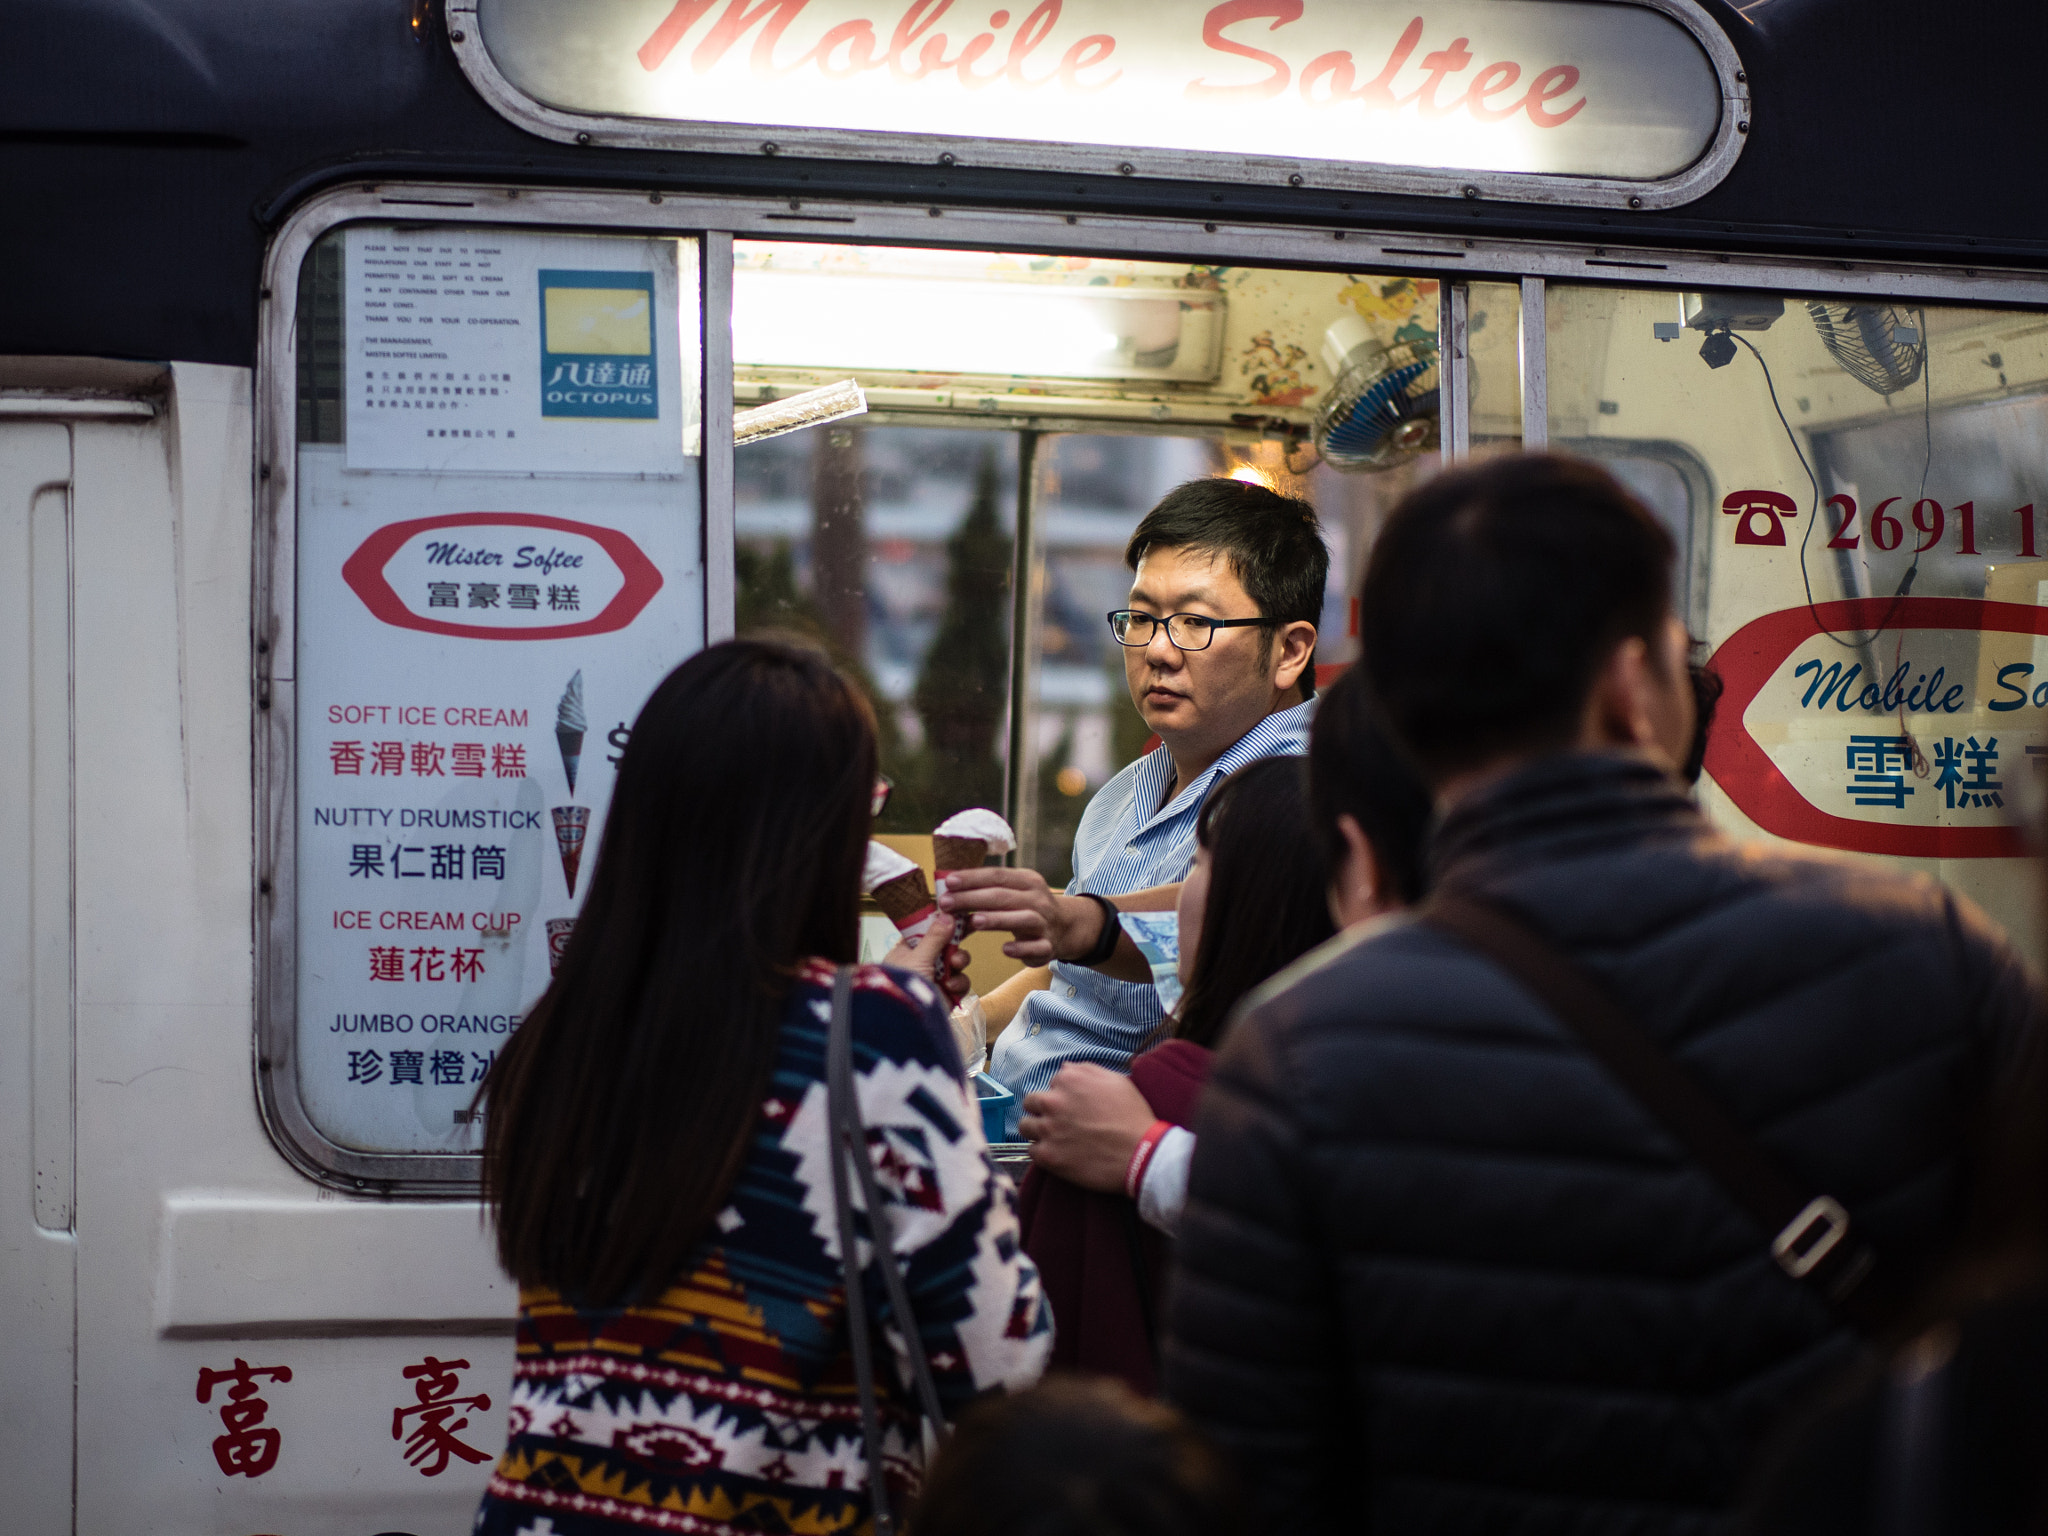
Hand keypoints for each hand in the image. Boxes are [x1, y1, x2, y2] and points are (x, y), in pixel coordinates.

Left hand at [882, 920, 972, 1002]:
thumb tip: (947, 915)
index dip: (942, 923)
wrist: (906, 1022)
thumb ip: (935, 937)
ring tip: (955, 966)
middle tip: (961, 941)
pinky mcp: (946, 994)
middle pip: (946, 946)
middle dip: (954, 946)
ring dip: (958, 963)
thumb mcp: (918, 957)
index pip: (926, 930)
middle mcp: (921, 962)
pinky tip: (950, 988)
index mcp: (908, 949)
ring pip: (956, 964)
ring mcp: (934, 979)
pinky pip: (960, 983)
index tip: (958, 915)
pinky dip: (958, 984)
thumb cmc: (903, 986)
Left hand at [937, 867, 1102, 966]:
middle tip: (946, 903)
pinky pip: (1036, 947)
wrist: (1064, 928)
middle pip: (1003, 896)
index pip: (997, 875)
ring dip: (997, 919)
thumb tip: (947, 894)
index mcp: (1027, 881)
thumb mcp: (1012, 893)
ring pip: (1023, 918)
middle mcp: (1038, 899)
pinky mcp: (1048, 946)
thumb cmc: (1025, 908)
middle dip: (973, 898)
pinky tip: (1004, 949)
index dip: (972, 878)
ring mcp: (1045, 923)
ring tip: (973, 921)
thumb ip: (985, 893)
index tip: (948, 881)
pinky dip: (1021, 948)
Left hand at [1019, 1062, 1157, 1192]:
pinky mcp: (1048, 1155)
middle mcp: (1053, 1102)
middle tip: (1057, 1121)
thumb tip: (1065, 1068)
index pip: (1052, 1084)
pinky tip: (1058, 1153)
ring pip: (1025, 1126)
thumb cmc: (1132, 1116)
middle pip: (1031, 1102)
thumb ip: (1086, 1070)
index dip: (1063, 1095)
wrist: (1140, 1153)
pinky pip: (1031, 1151)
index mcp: (1069, 1080)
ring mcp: (1048, 1129)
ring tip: (1054, 1138)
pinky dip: (1042, 1152)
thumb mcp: (1115, 1080)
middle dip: (1042, 1110)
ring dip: (1037, 1130)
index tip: (1073, 1107)